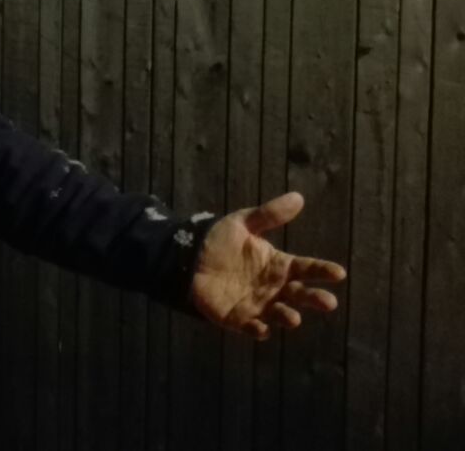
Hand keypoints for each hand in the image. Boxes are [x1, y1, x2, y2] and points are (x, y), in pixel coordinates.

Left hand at [190, 191, 346, 339]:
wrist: (189, 257)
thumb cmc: (221, 241)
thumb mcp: (244, 223)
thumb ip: (269, 214)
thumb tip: (298, 197)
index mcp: (280, 265)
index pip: (307, 268)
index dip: (322, 270)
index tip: (338, 273)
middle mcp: (274, 288)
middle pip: (300, 294)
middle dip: (314, 299)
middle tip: (329, 302)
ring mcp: (258, 304)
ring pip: (279, 314)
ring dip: (287, 317)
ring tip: (294, 318)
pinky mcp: (238, 318)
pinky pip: (250, 326)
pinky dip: (257, 329)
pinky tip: (262, 330)